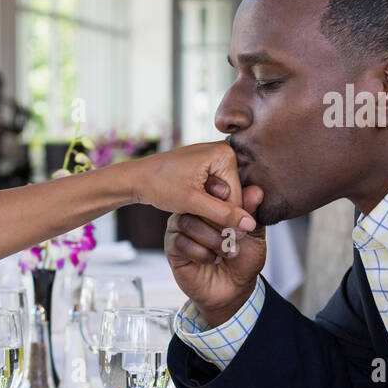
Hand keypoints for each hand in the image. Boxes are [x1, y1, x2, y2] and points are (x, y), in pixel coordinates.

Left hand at [136, 142, 255, 234]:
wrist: (137, 178)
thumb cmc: (160, 185)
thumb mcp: (193, 202)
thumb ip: (223, 214)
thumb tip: (250, 225)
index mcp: (225, 153)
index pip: (238, 196)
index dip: (227, 218)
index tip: (221, 236)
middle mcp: (224, 151)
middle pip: (232, 194)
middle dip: (217, 211)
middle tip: (198, 220)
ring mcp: (215, 157)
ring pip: (223, 194)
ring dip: (210, 208)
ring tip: (191, 211)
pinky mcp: (207, 165)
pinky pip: (214, 189)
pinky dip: (205, 201)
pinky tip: (191, 205)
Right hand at [165, 183, 265, 325]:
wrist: (234, 289)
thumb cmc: (243, 259)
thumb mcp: (253, 234)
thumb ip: (251, 213)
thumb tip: (256, 190)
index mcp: (210, 206)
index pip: (208, 188)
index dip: (219, 193)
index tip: (233, 205)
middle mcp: (191, 214)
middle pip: (196, 204)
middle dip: (220, 221)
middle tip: (237, 236)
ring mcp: (179, 231)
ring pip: (187, 223)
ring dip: (212, 239)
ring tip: (228, 251)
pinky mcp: (172, 249)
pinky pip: (180, 242)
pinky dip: (201, 253)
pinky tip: (214, 260)